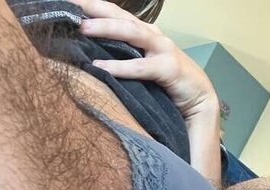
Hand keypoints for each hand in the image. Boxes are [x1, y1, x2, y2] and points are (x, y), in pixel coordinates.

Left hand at [69, 0, 219, 122]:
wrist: (199, 100)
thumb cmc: (168, 84)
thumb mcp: (143, 66)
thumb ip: (125, 58)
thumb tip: (92, 59)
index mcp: (145, 33)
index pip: (116, 14)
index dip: (94, 6)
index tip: (70, 3)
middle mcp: (153, 36)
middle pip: (120, 16)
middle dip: (95, 9)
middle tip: (70, 6)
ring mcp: (162, 50)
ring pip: (130, 33)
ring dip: (105, 29)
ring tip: (82, 29)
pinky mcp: (168, 69)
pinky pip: (140, 67)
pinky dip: (120, 67)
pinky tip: (101, 67)